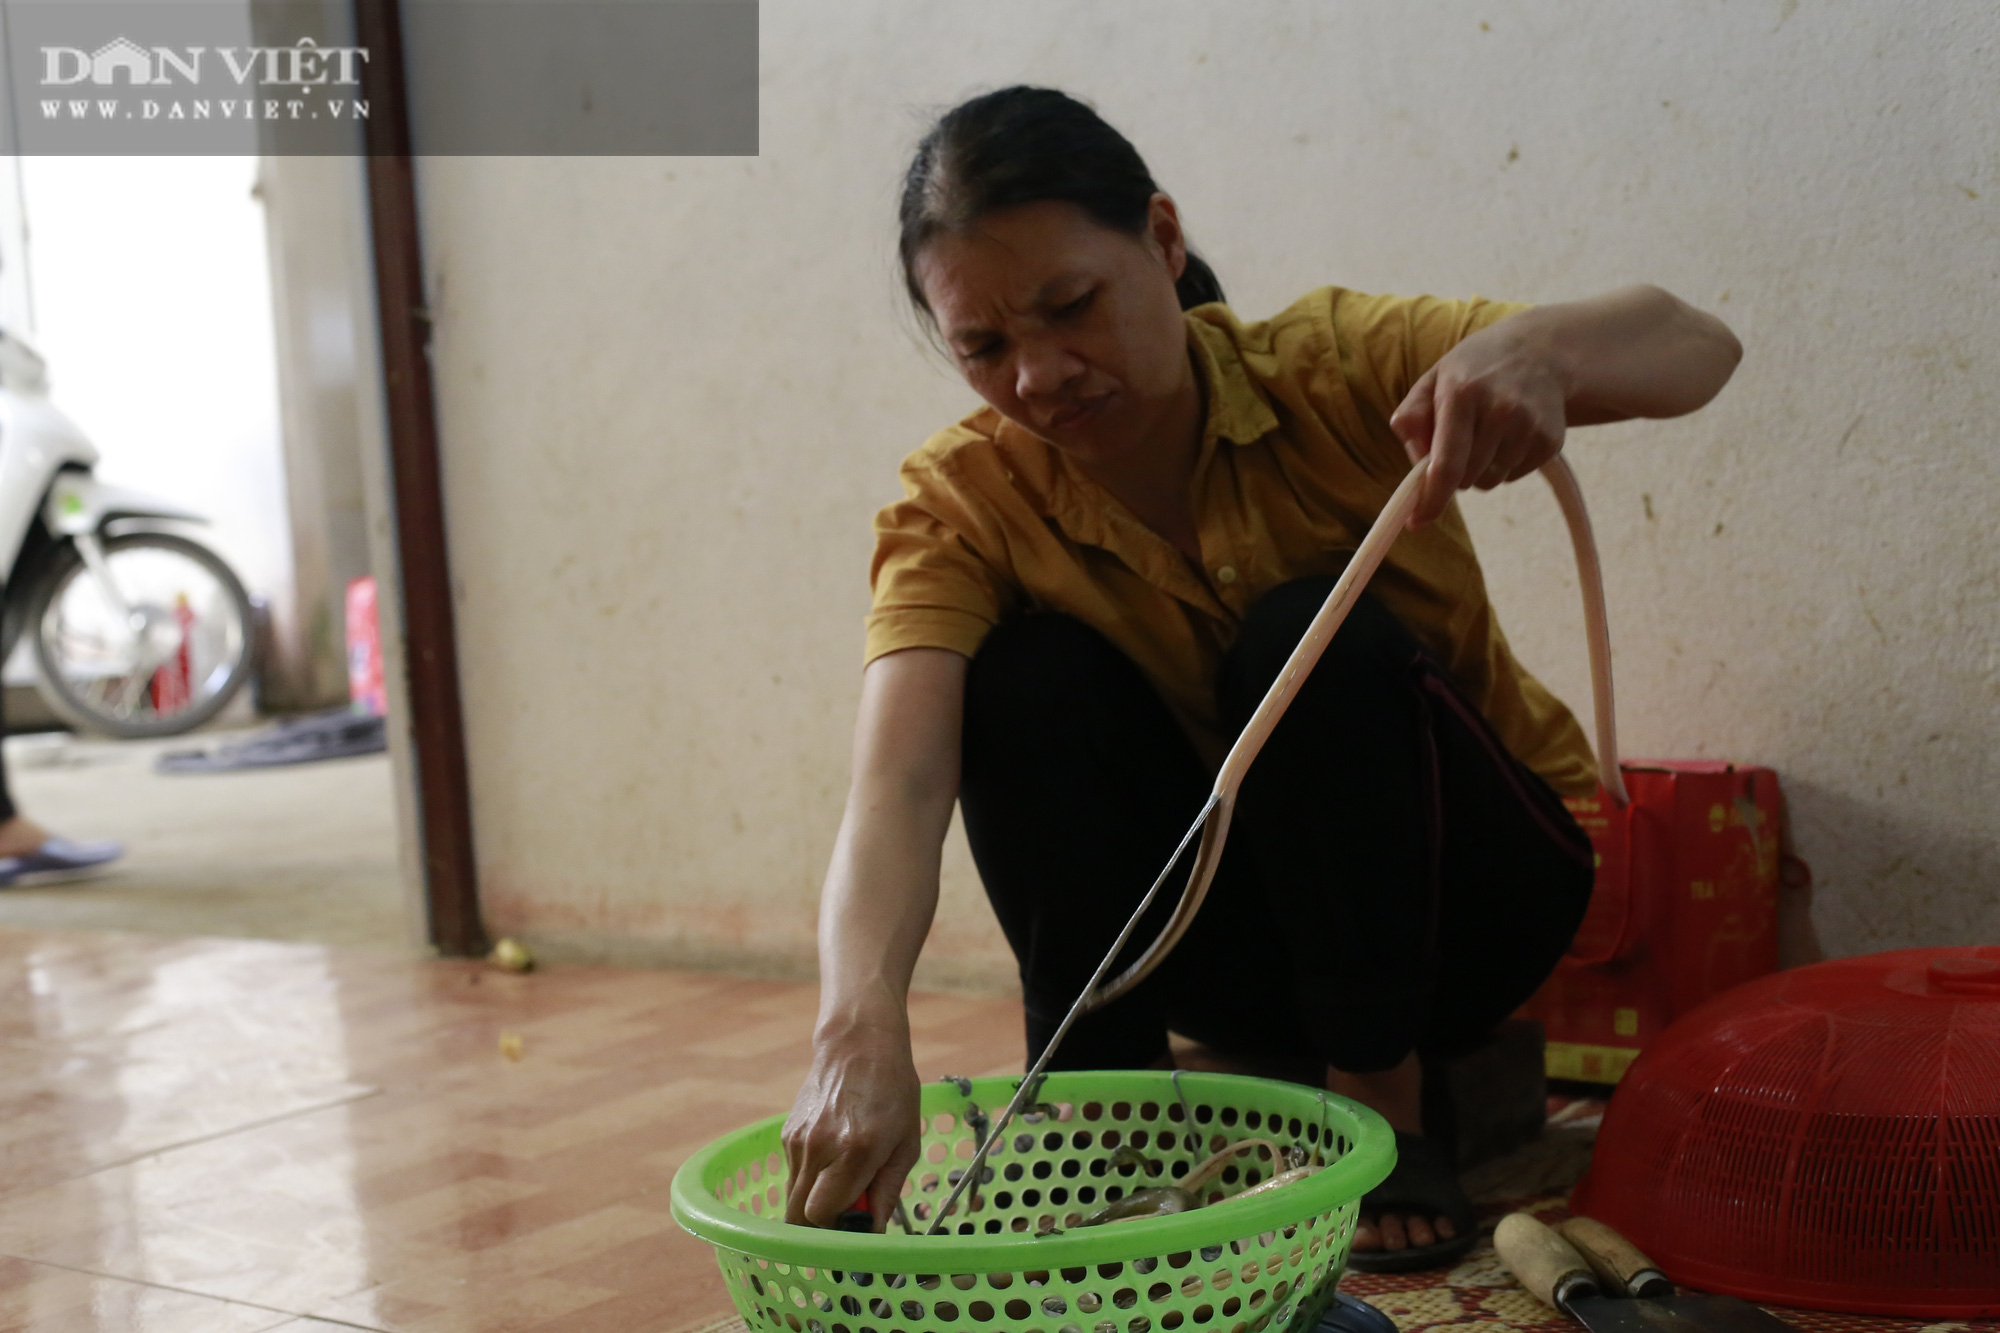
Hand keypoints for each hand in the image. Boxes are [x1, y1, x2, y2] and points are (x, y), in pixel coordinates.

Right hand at [781, 1020, 922, 1230]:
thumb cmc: (893, 1092)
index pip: (823, 1217)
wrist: (859, 1045)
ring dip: (815, 1204)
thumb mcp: (906, 1143)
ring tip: (844, 1182)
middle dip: (821, 1228)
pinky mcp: (787, 1134)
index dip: (838, 1233)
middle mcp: (818, 1148)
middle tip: (848, 1216)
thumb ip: (887, 1192)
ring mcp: (797, 1140)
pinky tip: (833, 1158)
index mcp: (854, 1151)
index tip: (856, 1230)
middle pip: (798, 1217)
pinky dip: (810, 1181)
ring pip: (792, 1199)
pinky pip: (793, 1176)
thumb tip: (872, 1231)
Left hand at [1388, 319, 1569, 526]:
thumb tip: (1415, 461)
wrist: (1540, 352)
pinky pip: (1513, 476)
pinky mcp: (1551, 441)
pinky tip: (1509, 433)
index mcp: (1462, 393)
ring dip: (1479, 469)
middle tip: (1459, 440)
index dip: (1431, 498)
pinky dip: (1504, 465)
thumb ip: (1412, 416)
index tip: (1416, 522)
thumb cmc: (1474, 371)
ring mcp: (1529, 425)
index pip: (1446, 463)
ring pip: (1489, 481)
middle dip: (1453, 472)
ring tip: (1487, 432)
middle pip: (1465, 478)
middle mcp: (1500, 409)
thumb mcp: (1435, 379)